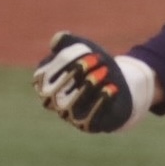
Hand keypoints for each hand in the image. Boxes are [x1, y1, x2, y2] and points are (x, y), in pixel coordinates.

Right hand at [33, 32, 153, 132]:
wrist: (119, 83)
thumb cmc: (95, 64)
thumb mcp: (83, 48)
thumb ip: (68, 42)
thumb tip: (57, 39)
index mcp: (45, 84)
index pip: (44, 75)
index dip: (63, 61)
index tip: (84, 48)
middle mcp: (54, 104)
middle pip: (57, 90)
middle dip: (77, 71)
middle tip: (97, 58)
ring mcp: (70, 117)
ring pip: (72, 105)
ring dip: (89, 85)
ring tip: (105, 70)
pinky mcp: (89, 125)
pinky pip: (92, 117)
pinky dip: (101, 101)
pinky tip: (112, 88)